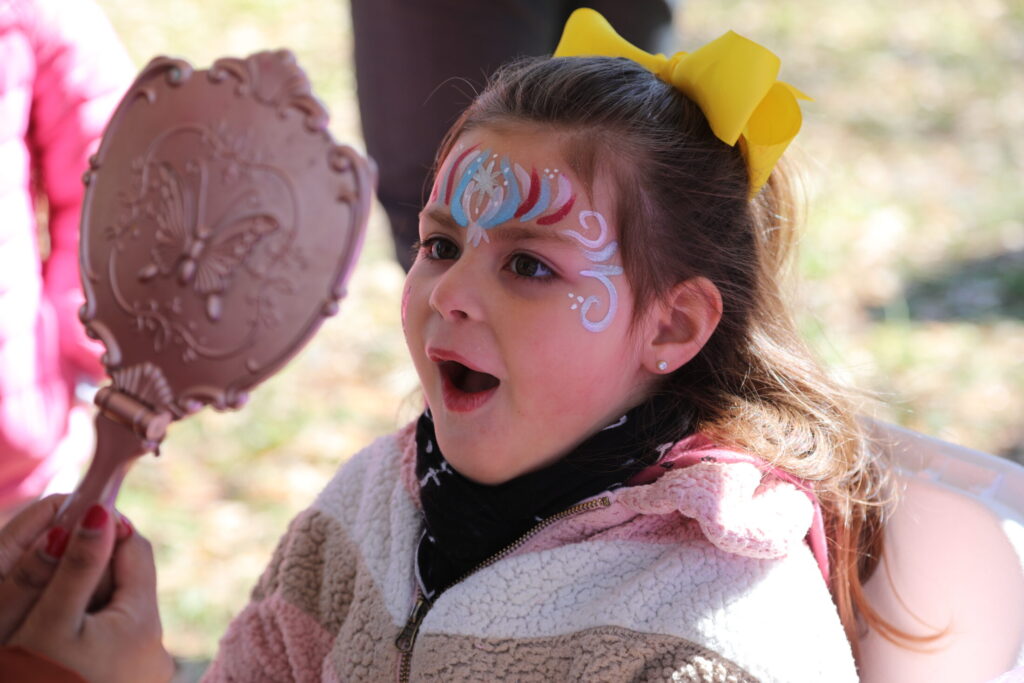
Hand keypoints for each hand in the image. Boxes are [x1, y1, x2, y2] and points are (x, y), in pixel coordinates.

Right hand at [0, 495, 173, 682]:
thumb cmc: (38, 682)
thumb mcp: (49, 626)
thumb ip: (76, 568)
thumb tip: (100, 509)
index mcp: (142, 622)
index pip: (134, 548)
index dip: (101, 529)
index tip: (66, 521)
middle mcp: (155, 647)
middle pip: (125, 582)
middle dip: (87, 569)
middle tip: (44, 569)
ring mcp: (143, 673)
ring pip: (114, 615)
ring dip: (82, 604)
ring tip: (43, 612)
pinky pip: (109, 647)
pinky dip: (83, 636)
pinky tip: (51, 645)